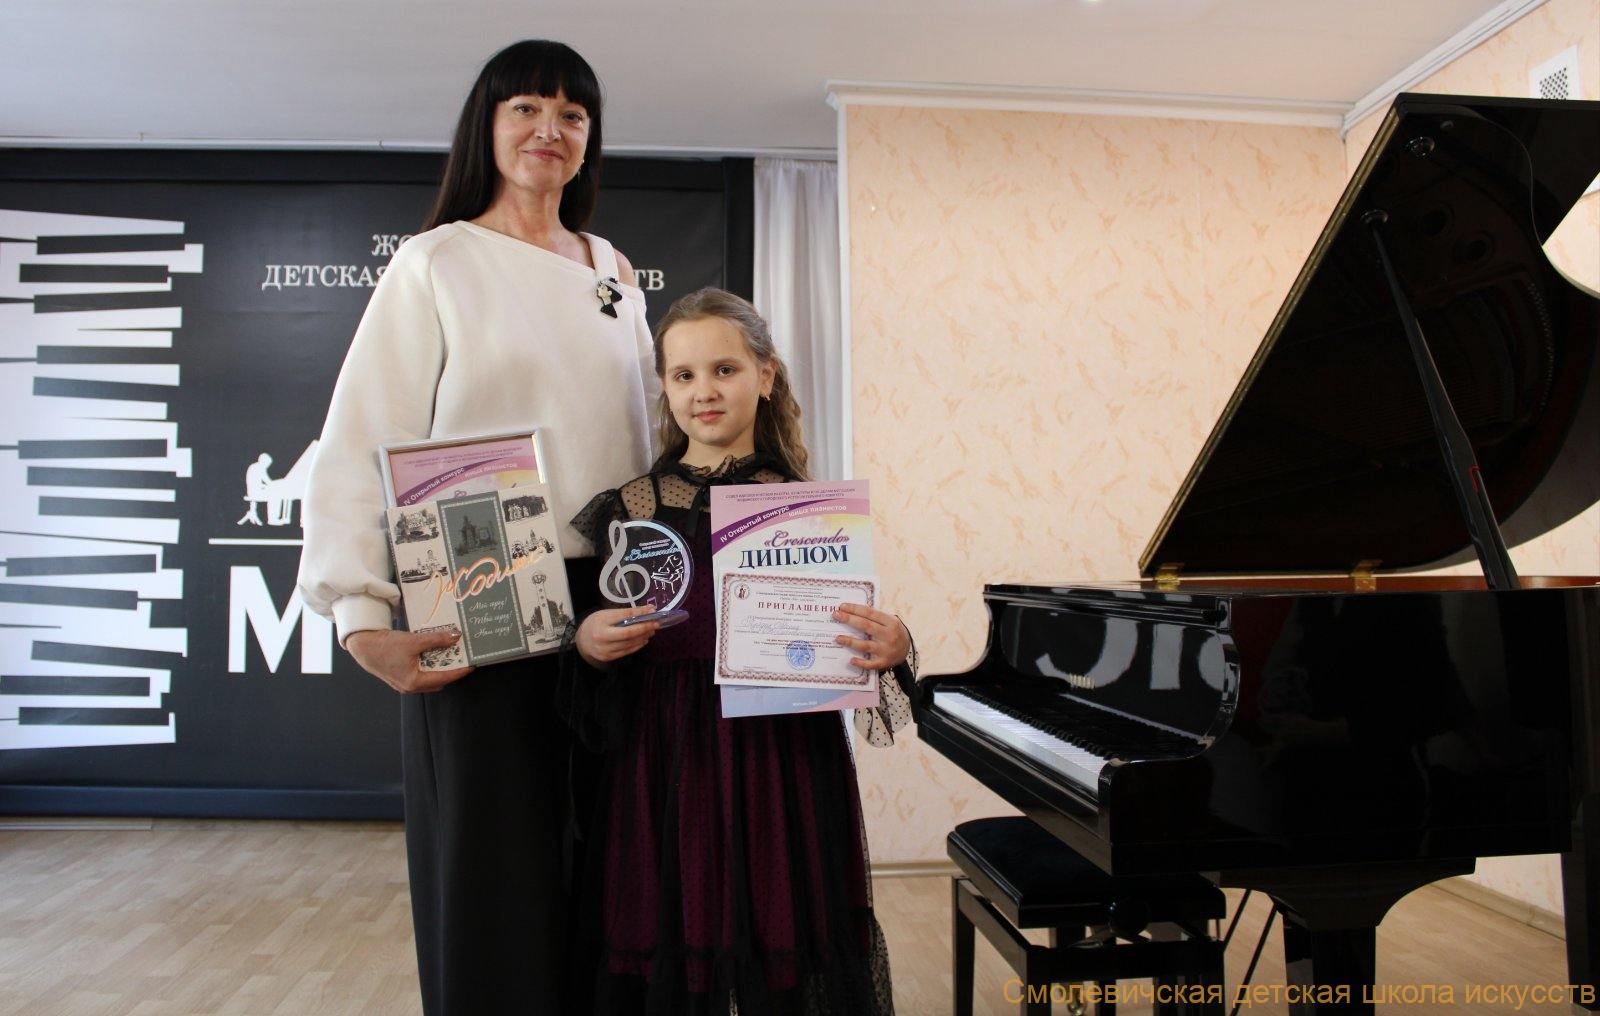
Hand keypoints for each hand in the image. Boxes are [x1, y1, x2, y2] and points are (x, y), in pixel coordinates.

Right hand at [345, 628, 473, 693]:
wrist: (362, 646)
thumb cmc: (385, 646)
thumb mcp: (413, 641)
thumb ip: (436, 639)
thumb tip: (455, 636)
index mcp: (414, 682)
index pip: (445, 678)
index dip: (460, 671)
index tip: (472, 665)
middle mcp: (410, 687)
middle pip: (438, 680)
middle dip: (450, 669)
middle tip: (461, 656)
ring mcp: (405, 683)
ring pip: (429, 677)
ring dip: (439, 666)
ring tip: (449, 653)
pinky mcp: (400, 676)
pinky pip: (420, 673)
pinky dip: (429, 664)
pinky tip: (432, 652)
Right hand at [576, 605, 661, 667]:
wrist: (582, 640)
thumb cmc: (595, 623)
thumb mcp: (606, 614)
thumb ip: (625, 613)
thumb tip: (648, 610)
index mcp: (601, 622)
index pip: (624, 616)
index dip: (640, 613)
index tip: (652, 611)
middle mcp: (602, 637)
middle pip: (629, 633)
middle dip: (645, 628)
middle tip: (656, 624)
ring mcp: (605, 649)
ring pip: (630, 643)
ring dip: (643, 637)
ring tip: (651, 631)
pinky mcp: (608, 657)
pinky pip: (627, 651)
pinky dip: (637, 645)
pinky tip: (643, 639)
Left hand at [833, 603, 909, 670]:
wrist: (907, 650)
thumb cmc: (893, 632)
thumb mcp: (889, 621)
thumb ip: (874, 617)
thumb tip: (851, 612)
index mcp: (890, 622)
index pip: (870, 613)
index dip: (855, 609)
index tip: (842, 606)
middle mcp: (889, 635)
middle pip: (866, 626)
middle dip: (849, 620)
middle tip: (835, 615)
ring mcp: (886, 650)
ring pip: (865, 645)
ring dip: (850, 641)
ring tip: (837, 638)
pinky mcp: (884, 662)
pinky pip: (871, 664)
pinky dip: (861, 663)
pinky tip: (851, 660)